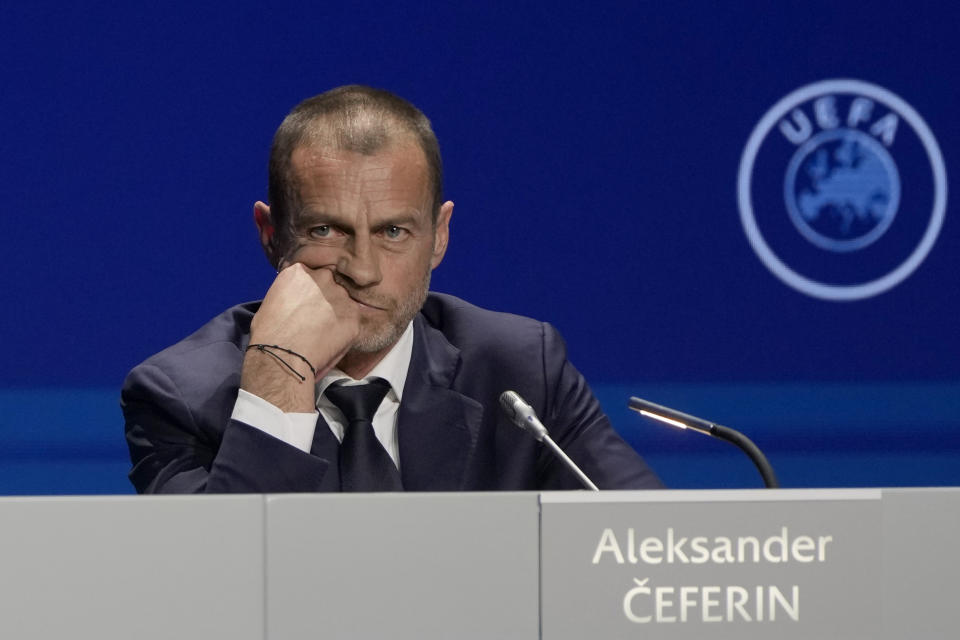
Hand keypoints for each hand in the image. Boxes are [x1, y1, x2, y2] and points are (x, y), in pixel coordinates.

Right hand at [241, 263, 359, 410]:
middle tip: (316, 316)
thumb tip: (300, 296)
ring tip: (323, 331)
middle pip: (329, 283)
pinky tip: (330, 339)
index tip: (306, 300)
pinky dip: (344, 328)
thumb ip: (292, 290)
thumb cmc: (269, 332)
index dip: (310, 289)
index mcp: (300, 271)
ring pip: (343, 301)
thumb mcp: (273, 299)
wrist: (282, 354)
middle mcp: (323, 277)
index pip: (312, 273)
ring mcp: (340, 296)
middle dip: (325, 296)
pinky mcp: (353, 316)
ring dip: (337, 312)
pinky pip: (351, 319)